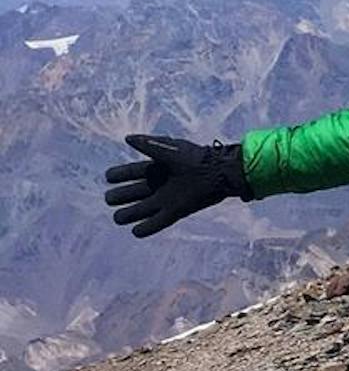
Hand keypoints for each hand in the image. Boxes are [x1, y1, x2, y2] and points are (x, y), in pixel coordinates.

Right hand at [103, 134, 250, 236]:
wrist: (219, 172)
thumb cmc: (196, 158)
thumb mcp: (169, 149)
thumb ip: (148, 144)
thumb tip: (127, 138)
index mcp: (159, 167)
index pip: (135, 172)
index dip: (121, 174)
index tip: (108, 176)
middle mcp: (162, 184)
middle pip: (136, 191)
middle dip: (121, 195)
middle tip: (109, 198)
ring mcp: (169, 198)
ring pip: (144, 208)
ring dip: (130, 213)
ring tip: (116, 218)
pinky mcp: (177, 211)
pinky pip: (159, 221)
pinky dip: (148, 227)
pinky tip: (135, 232)